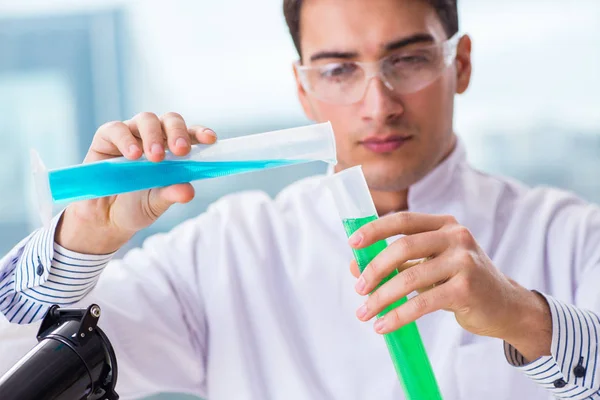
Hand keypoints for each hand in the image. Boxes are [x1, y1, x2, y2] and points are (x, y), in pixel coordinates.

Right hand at [56, 112, 216, 253]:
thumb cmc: (137, 205)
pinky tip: (132, 154)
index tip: (210, 140)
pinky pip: (116, 129)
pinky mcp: (107, 138)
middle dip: (177, 132)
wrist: (106, 218)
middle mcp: (155, 136)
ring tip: (155, 158)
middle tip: (180, 150)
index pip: (190, 135)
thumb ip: (172, 193)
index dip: (201, 134)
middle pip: (170, 121)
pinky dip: (125, 139)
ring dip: (153, 136)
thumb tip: (189, 191)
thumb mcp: (157, 203)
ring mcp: (132, 134)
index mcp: (173, 149)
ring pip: (146, 119)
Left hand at [348, 212, 551, 361]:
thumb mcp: (429, 267)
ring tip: (365, 312)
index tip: (352, 243)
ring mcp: (464, 261)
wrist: (506, 307)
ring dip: (382, 297)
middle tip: (359, 289)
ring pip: (410, 277)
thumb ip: (396, 264)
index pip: (403, 220)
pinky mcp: (467, 288)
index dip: (374, 229)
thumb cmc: (461, 283)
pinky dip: (399, 315)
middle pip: (403, 247)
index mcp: (444, 225)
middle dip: (375, 269)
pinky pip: (422, 302)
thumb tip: (354, 267)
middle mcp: (456, 237)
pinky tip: (384, 325)